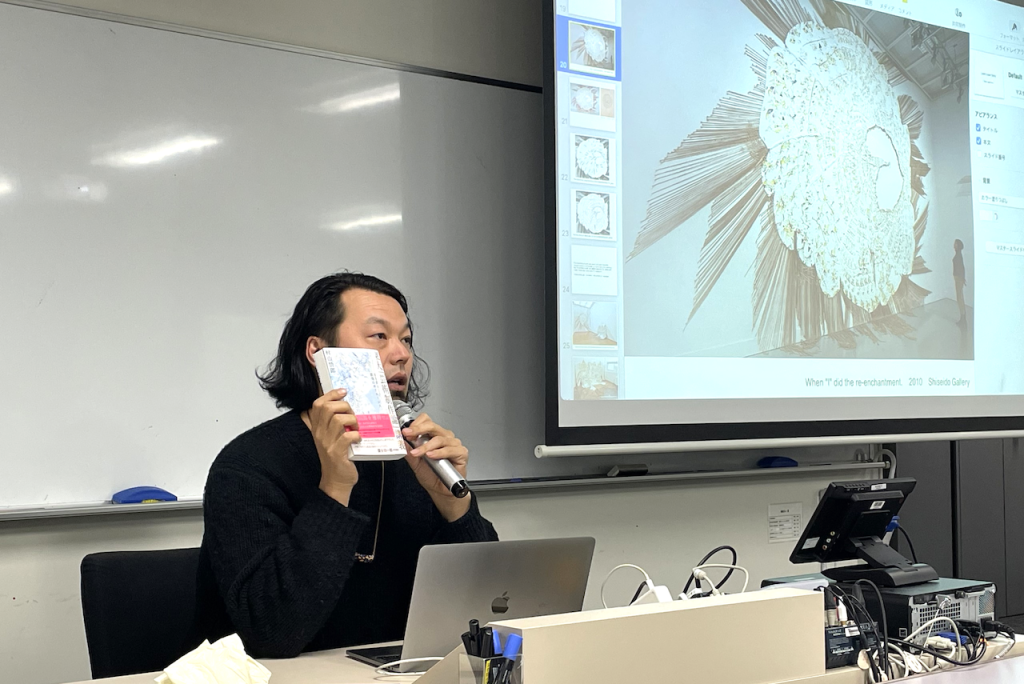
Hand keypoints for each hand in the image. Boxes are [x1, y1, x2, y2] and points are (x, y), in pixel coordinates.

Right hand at [303, 389, 359, 504]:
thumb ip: (334, 423)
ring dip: (352, 420)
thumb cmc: (337, 457)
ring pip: (338, 420)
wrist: (335, 481)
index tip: (343, 392)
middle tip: (352, 415)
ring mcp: (327, 443)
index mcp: (317, 428)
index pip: (317, 404)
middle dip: (344, 406)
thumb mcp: (331, 437)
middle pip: (327, 408)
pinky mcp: (336, 453)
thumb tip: (345, 405)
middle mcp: (319, 434)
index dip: (331, 394)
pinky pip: (347, 437)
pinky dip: (356, 435)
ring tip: (357, 427)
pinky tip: (358, 439)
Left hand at [402, 413, 470, 521]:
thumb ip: (410, 451)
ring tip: (418, 453)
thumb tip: (402, 442)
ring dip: (426, 446)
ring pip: (439, 438)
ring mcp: (453, 444)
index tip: (406, 432)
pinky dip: (439, 452)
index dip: (416, 425)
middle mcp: (444, 437)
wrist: (440, 490)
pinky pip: (450, 449)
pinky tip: (431, 455)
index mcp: (433, 436)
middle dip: (418, 430)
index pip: (426, 421)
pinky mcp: (461, 453)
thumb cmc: (431, 475)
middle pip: (432, 426)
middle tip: (409, 435)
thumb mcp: (415, 463)